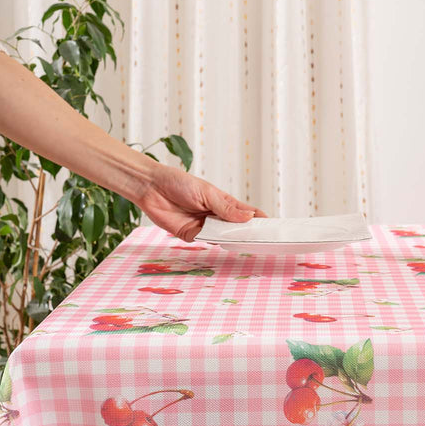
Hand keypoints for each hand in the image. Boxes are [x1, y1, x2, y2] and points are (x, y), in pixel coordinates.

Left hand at [138, 163, 265, 241]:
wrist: (152, 189)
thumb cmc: (179, 183)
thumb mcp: (206, 193)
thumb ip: (226, 207)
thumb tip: (248, 217)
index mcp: (223, 202)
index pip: (246, 212)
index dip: (259, 219)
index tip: (273, 225)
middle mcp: (215, 215)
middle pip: (236, 227)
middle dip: (249, 233)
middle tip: (263, 239)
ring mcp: (204, 226)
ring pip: (223, 236)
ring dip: (233, 238)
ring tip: (247, 241)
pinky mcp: (191, 236)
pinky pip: (207, 241)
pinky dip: (215, 242)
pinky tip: (224, 241)